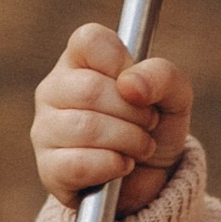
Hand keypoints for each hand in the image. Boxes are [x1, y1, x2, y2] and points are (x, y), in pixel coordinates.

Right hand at [32, 23, 192, 214]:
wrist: (153, 181)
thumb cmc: (155, 127)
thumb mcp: (174, 96)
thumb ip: (163, 76)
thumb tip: (129, 85)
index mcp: (80, 60)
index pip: (89, 40)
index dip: (121, 63)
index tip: (138, 87)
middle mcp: (54, 89)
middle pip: (90, 89)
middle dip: (135, 113)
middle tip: (148, 124)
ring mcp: (45, 129)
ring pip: (86, 127)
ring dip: (130, 141)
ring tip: (140, 147)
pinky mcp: (48, 168)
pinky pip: (78, 164)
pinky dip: (113, 166)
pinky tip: (121, 166)